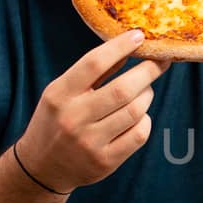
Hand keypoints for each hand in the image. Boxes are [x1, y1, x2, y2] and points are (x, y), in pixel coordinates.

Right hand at [16, 30, 167, 193]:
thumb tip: (130, 45)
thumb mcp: (62, 92)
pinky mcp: (105, 162)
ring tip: (145, 90)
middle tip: (161, 60)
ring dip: (147, 95)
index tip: (139, 35)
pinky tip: (139, 116)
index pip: (93, 63)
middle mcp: (73, 118)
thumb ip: (93, 72)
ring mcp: (90, 142)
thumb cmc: (56, 120)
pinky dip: (145, 120)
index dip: (120, 46)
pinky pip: (139, 134)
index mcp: (59, 94)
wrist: (41, 167)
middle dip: (148, 71)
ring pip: (135, 111)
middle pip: (123, 89)